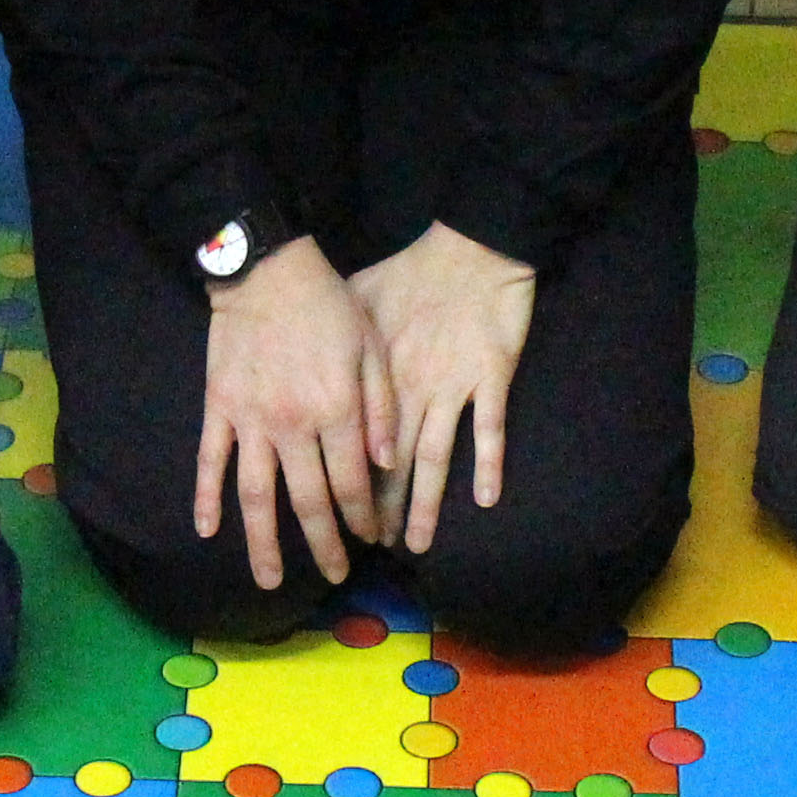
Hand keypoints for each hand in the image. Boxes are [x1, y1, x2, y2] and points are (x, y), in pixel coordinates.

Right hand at [197, 241, 388, 594]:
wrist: (266, 269)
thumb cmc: (327, 305)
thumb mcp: (373, 347)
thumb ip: (381, 407)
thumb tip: (389, 463)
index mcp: (337, 410)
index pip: (354, 482)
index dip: (365, 517)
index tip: (373, 540)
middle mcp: (293, 425)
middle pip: (309, 501)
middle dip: (325, 545)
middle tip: (337, 577)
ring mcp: (250, 420)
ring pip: (257, 496)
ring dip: (264, 543)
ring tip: (271, 581)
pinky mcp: (219, 408)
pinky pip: (210, 461)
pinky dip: (206, 498)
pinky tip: (207, 531)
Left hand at [351, 222, 536, 555]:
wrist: (469, 248)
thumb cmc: (410, 272)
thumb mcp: (356, 303)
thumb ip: (335, 347)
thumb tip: (306, 374)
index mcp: (371, 377)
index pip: (350, 445)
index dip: (342, 486)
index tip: (334, 519)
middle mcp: (406, 389)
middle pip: (388, 464)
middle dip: (376, 510)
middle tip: (368, 548)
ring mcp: (451, 386)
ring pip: (434, 458)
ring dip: (425, 504)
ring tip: (416, 543)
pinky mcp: (490, 378)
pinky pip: (488, 429)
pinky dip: (488, 464)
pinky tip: (486, 500)